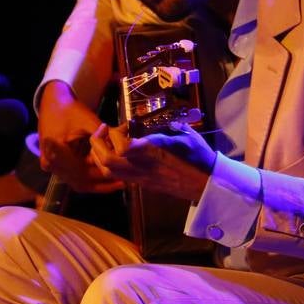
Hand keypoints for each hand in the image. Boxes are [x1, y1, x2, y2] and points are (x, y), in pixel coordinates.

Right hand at [37, 81, 124, 192]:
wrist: (53, 102)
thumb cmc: (70, 110)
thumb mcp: (89, 122)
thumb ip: (104, 138)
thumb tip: (123, 149)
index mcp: (56, 153)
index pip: (84, 174)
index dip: (103, 179)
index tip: (121, 180)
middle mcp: (50, 164)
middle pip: (80, 181)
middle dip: (101, 183)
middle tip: (122, 182)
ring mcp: (50, 166)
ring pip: (77, 181)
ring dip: (95, 181)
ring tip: (116, 180)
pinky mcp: (52, 164)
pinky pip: (72, 176)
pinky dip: (88, 175)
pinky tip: (103, 173)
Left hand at [89, 121, 215, 201]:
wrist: (206, 185)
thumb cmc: (199, 158)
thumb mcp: (186, 136)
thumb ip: (170, 126)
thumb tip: (162, 118)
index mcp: (152, 153)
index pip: (121, 145)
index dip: (116, 132)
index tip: (126, 124)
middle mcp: (141, 167)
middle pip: (106, 160)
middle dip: (98, 143)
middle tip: (104, 129)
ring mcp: (140, 178)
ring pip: (108, 171)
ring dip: (100, 154)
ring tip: (105, 141)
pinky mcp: (142, 184)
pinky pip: (117, 176)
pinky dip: (109, 163)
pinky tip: (117, 153)